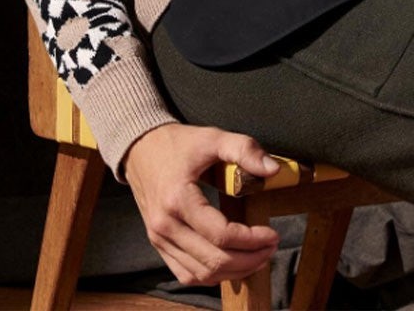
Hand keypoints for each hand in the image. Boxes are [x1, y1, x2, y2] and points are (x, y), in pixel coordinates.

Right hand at [123, 122, 280, 285]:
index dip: (252, 240)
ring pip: (201, 273)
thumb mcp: (212, 138)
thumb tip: (272, 169)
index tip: (272, 234)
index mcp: (178, 199)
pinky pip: (187, 274)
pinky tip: (231, 263)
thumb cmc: (177, 143)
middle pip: (213, 260)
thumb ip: (244, 150)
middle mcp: (165, 224)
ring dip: (233, 271)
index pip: (221, 235)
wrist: (141, 148)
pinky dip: (212, 275)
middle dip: (249, 259)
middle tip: (270, 247)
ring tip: (256, 256)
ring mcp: (159, 238)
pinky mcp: (158, 243)